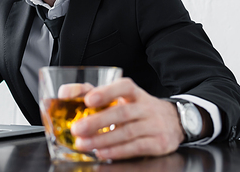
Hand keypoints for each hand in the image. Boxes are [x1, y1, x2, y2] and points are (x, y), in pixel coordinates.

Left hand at [70, 77, 184, 159]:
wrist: (174, 121)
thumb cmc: (138, 109)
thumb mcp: (120, 98)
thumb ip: (92, 93)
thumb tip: (65, 92)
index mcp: (135, 93)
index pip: (124, 87)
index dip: (107, 92)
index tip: (88, 99)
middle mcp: (146, 107)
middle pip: (122, 112)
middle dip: (97, 122)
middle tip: (77, 128)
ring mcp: (154, 125)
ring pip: (127, 132)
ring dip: (103, 140)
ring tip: (83, 144)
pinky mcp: (158, 142)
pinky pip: (136, 147)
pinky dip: (118, 151)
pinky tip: (103, 153)